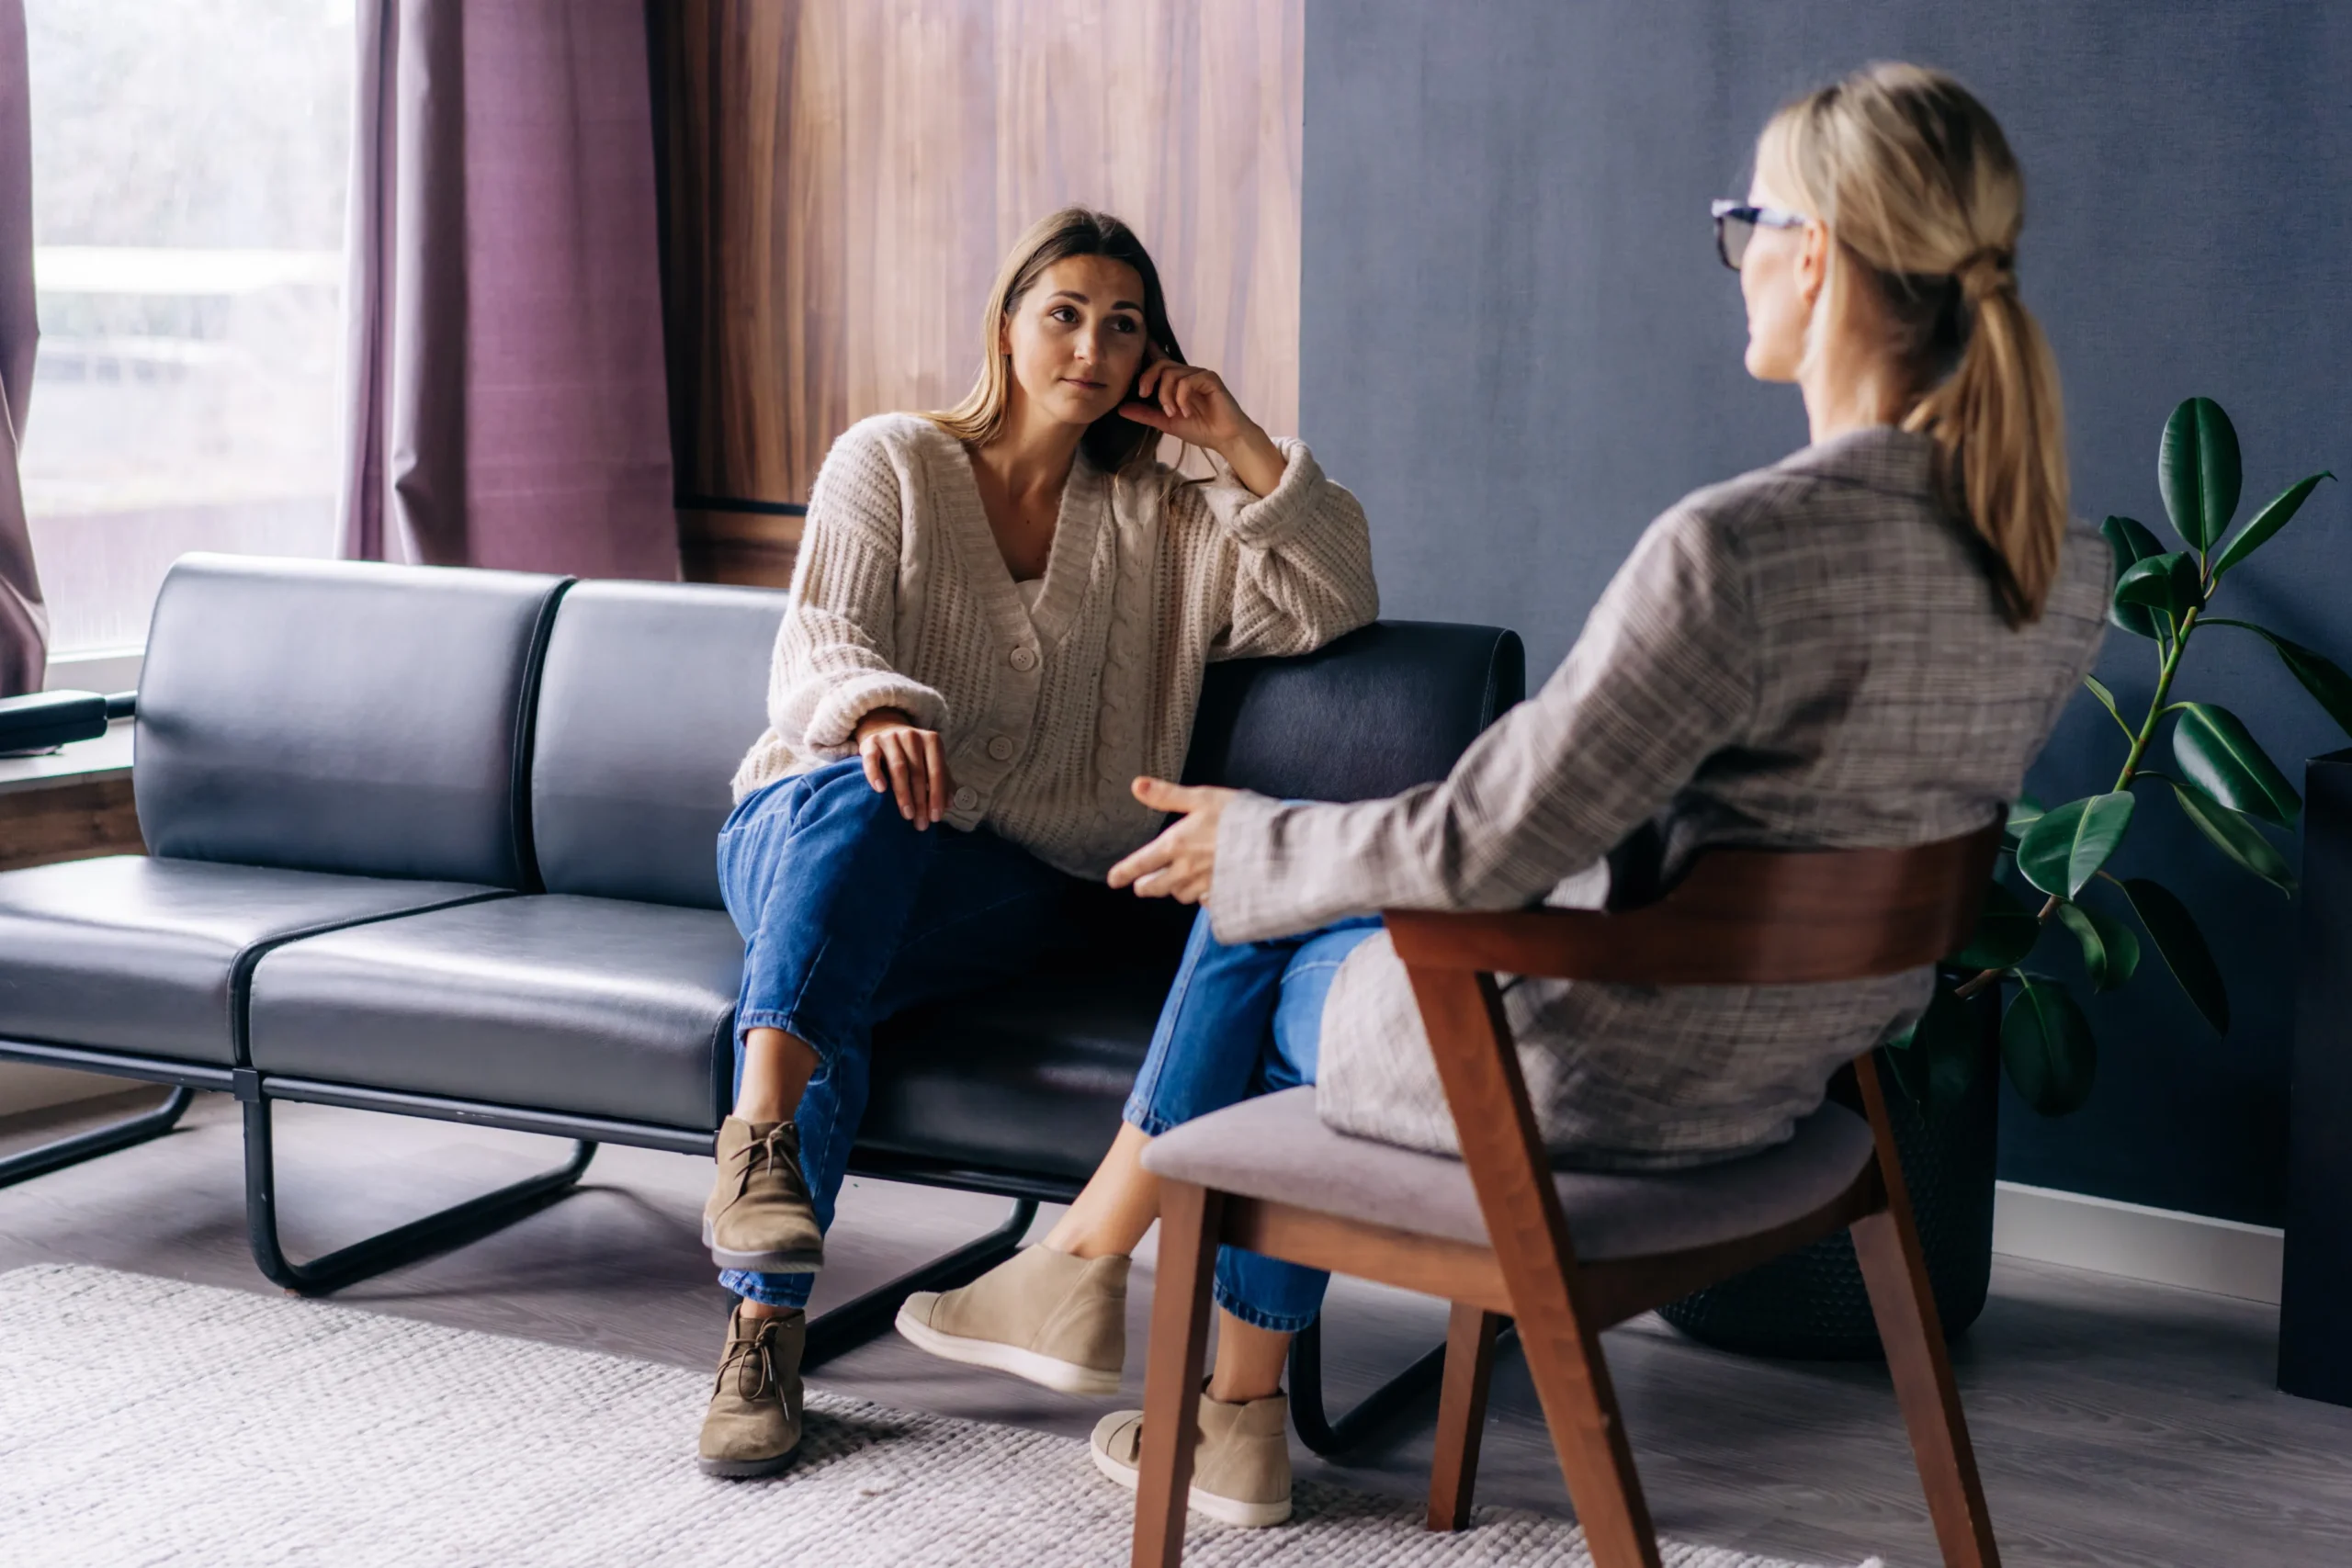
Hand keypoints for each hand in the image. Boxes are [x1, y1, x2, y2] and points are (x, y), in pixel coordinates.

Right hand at [856, 709, 951, 827]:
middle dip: (921, 801)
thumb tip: (949, 804)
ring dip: (903, 794)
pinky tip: (880, 790)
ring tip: (907, 815)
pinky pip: (872, 760)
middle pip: (918, 772)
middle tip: (921, 823)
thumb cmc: (912, 752)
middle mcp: (911, 736)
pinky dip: (875, 775)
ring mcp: (890, 738)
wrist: (883, 728)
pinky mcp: (870, 743)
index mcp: (931, 740)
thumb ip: (942, 779)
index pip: (937, 771)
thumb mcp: (930, 760)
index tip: (935, 818)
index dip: (937, 795)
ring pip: (899, 769)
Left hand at [1106, 776, 1236, 902]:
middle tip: (1142, 885)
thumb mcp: (1201, 798)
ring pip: (1180, 895)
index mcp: (1176, 845)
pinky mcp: (1224, 896)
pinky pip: (1206, 903)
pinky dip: (1202, 898)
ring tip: (1176, 882)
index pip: (1141, 863)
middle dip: (1146, 886)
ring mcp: (1205, 886)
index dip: (1124, 872)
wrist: (1276, 844)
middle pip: (1156, 887)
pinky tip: (1206, 890)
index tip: (1113, 880)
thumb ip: (1167, 795)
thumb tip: (1136, 786)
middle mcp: (1186, 870)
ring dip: (1175, 890)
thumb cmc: (1239, 816)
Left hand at [1118, 349, 1284, 494]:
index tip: (1130, 351)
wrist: (1225, 439)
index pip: (1158, 360)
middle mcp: (1187, 373)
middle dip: (1147, 378)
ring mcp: (1199, 374)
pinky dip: (1181, 398)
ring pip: (1171, 373)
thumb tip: (1120, 408)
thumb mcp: (1166, 423)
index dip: (1146, 350)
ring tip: (1173, 413)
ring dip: (1166, 395)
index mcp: (1176, 381)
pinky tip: (1185, 412)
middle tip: (1143, 395)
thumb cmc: (1200, 429)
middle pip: (1160, 363)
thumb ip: (1145, 414)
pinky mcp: (1210, 379)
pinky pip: (1187, 381)